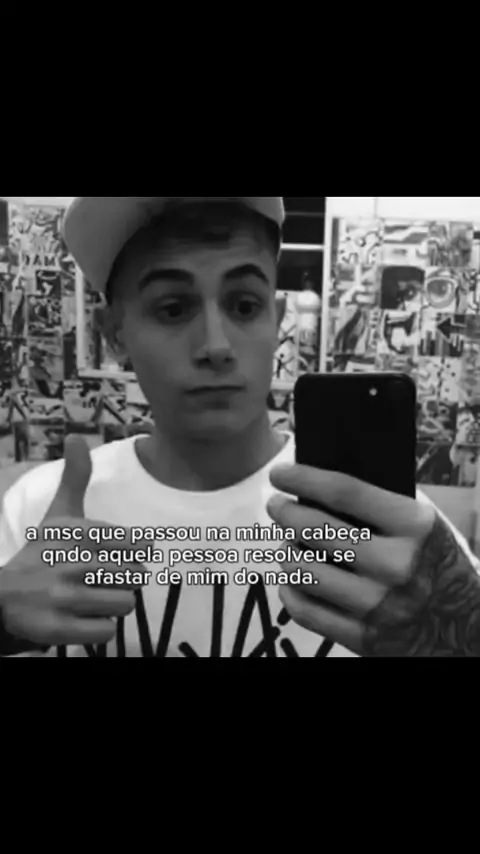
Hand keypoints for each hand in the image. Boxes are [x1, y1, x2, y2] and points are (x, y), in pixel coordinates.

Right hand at [0, 436, 145, 648]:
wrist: (1, 596)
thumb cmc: (41, 553)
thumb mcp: (57, 514)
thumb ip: (75, 477)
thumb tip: (76, 437)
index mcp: (78, 532)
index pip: (138, 546)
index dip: (131, 555)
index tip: (113, 556)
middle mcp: (71, 562)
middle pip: (135, 576)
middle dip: (122, 581)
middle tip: (99, 580)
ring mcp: (63, 597)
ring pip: (124, 603)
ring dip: (112, 605)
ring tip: (91, 598)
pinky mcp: (57, 629)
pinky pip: (107, 631)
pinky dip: (100, 628)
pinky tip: (83, 618)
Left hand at [268, 465, 479, 656]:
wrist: (469, 628)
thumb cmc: (440, 565)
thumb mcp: (428, 525)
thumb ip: (384, 505)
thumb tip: (323, 485)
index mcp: (414, 527)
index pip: (346, 492)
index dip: (304, 478)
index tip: (280, 473)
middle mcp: (396, 566)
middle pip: (316, 529)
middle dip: (285, 513)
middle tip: (277, 506)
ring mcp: (379, 606)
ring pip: (303, 570)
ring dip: (286, 551)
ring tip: (288, 544)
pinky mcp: (366, 639)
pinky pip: (306, 611)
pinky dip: (291, 590)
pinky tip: (293, 580)